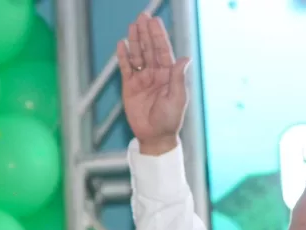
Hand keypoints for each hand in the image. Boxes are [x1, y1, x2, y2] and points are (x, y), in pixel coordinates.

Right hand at [117, 13, 189, 155]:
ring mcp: (142, 79)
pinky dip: (123, 57)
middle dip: (146, 33)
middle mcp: (155, 73)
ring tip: (132, 26)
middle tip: (142, 16)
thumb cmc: (170, 119)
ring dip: (135, 41)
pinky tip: (122, 45)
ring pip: (138, 56)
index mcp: (169, 74)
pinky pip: (126, 69)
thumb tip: (184, 58)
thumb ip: (178, 78)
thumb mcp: (177, 98)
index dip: (158, 35)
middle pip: (149, 49)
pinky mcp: (130, 87)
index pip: (163, 50)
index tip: (154, 21)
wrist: (155, 136)